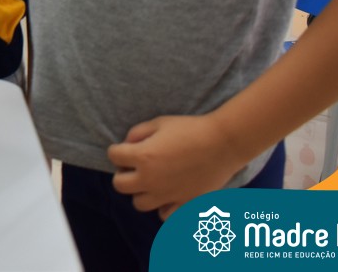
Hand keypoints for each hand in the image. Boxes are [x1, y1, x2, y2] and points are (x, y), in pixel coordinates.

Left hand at [107, 114, 248, 219]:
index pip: (113, 156)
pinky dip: (162, 207)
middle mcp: (151, 179)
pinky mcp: (184, 204)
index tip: (125, 149)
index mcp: (143, 156)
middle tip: (134, 167)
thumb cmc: (191, 128)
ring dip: (141, 192)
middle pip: (119, 185)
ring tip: (151, 181)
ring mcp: (167, 195)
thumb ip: (137, 133)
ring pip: (139, 204)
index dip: (117, 150)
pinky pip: (164, 215)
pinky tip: (168, 194)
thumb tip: (127, 144)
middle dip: (122, 174)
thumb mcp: (160, 122)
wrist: (224, 143)